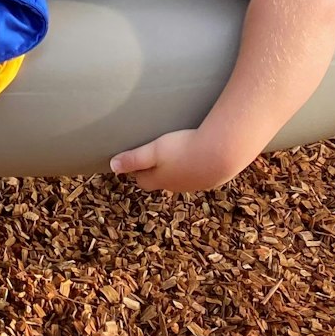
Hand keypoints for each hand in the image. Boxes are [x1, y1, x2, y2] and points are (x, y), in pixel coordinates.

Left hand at [110, 128, 243, 193]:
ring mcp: (196, 184)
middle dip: (157, 169)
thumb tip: (113, 166)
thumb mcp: (154, 151)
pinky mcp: (213, 178)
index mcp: (160, 180)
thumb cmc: (183, 149)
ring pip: (182, 178)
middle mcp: (177, 186)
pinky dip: (197, 165)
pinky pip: (200, 174)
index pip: (142, 181)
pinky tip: (201, 153)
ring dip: (179, 167)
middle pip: (162, 180)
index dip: (138, 170)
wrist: (221, 152)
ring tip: (180, 150)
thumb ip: (133, 158)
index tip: (137, 157)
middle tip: (157, 153)